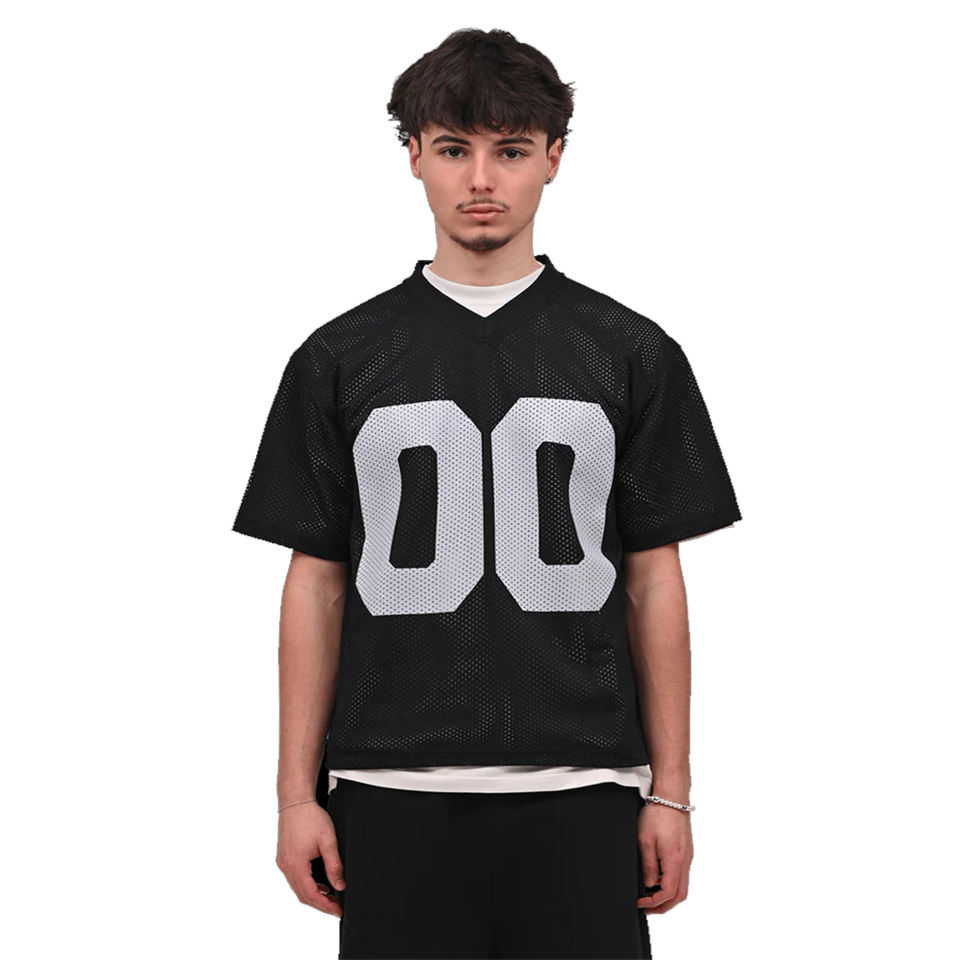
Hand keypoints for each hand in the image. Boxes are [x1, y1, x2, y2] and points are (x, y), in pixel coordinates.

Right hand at [276, 802, 345, 916]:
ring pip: (298, 888)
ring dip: (313, 895)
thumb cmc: (310, 817)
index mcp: (295, 864)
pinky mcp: (284, 857)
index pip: (310, 895)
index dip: (325, 906)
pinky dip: (307, 884)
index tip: (337, 910)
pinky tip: (319, 883)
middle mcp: (286, 866)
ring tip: (330, 896)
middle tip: (336, 906)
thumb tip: (340, 885)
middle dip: (320, 903)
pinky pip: (295, 878)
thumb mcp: (328, 841)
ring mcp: (282, 862)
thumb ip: (334, 865)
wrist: (296, 801)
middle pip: (302, 895)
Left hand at [636, 802, 692, 913]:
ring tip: (652, 896)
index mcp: (675, 860)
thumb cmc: (658, 814)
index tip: (641, 902)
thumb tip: (649, 884)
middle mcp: (685, 861)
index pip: (668, 893)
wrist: (672, 797)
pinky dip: (672, 883)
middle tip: (648, 908)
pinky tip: (659, 879)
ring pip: (683, 886)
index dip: (654, 902)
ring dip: (669, 896)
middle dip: (664, 906)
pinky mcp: (686, 851)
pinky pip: (682, 874)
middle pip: (680, 895)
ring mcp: (687, 856)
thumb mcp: (645, 840)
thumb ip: (648, 865)